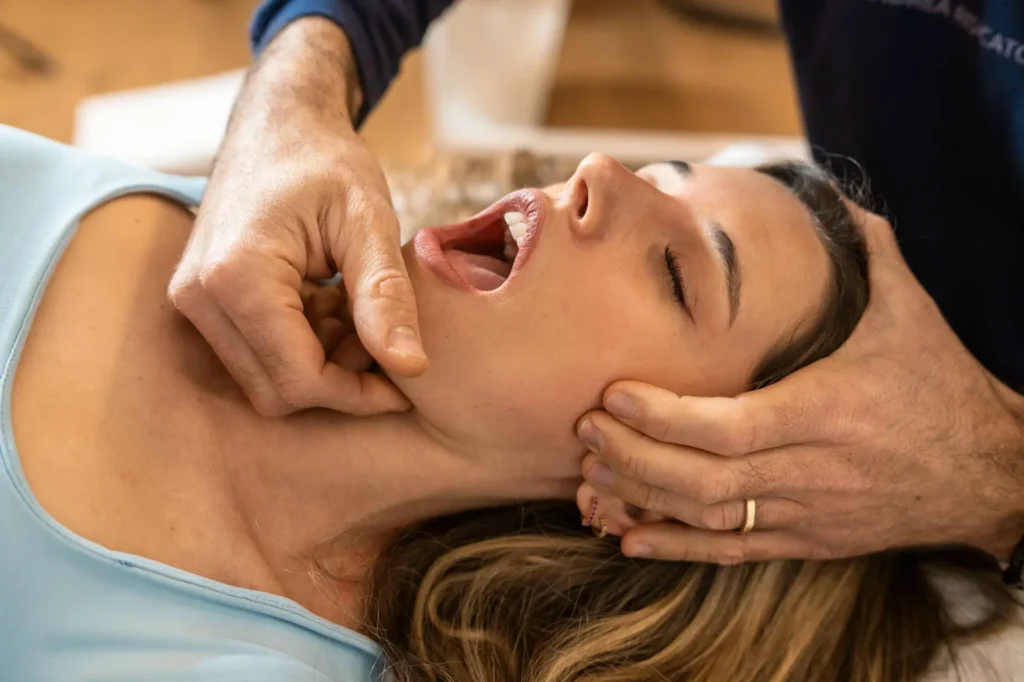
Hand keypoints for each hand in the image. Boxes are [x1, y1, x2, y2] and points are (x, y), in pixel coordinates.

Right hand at [169, 18, 424, 416]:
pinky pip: (255, 354)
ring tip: (360, 316)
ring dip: (322, 365)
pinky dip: (303, 347)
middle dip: (340, 381)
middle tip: (386, 342)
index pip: (298, 378)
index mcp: (237, 276)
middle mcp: (199, 296)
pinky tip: (333, 309)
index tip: (407, 381)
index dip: (358, 395)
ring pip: (265, 378)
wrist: (278, 122)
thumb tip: (412, 368)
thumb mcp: (370, 221)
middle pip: (276, 390)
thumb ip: (386, 297)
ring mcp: (193, 299)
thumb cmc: (326, 161)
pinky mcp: (201, 300)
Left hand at [577, 203, 1023, 563]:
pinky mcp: (809, 541)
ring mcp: (809, 512)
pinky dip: (677, 548)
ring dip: (643, 499)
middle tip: (585, 428)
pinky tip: (629, 538)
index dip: (663, 417)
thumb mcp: (908, 310)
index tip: (613, 393)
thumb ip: (863, 250)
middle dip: (634, 457)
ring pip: (710, 520)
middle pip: (705, 480)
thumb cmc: (940, 383)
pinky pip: (732, 554)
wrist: (990, 472)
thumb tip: (820, 190)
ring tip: (592, 472)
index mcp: (830, 410)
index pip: (730, 427)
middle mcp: (814, 469)